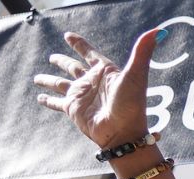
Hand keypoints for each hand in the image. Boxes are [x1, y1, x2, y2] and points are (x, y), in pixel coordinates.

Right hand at [34, 30, 160, 148]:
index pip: (90, 54)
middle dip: (62, 62)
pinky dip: (48, 100)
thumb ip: (141, 52)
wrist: (123, 133)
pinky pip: (57, 102)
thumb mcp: (136, 75)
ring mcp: (81, 96)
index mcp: (105, 73)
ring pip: (60, 83)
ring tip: (37, 77)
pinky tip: (40, 97)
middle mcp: (92, 83)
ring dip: (49, 80)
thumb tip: (157, 31)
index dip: (80, 45)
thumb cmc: (131, 105)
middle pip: (73, 68)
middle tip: (52, 57)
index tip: (68, 36)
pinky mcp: (73, 109)